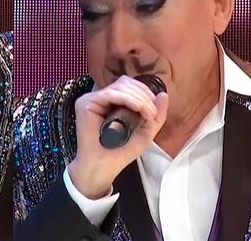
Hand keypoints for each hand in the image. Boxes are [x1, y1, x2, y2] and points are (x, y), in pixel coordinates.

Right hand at [67, 75, 168, 198]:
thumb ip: (156, 115)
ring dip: (140, 98)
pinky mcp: (86, 103)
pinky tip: (139, 108)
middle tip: (152, 113)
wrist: (103, 168)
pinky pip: (111, 94)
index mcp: (113, 101)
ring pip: (121, 86)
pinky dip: (129, 99)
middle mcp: (101, 98)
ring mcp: (92, 99)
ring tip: (148, 114)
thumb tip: (164, 94)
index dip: (145, 92)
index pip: (130, 86)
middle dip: (144, 95)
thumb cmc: (120, 152)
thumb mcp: (145, 133)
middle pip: (126, 83)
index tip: (155, 110)